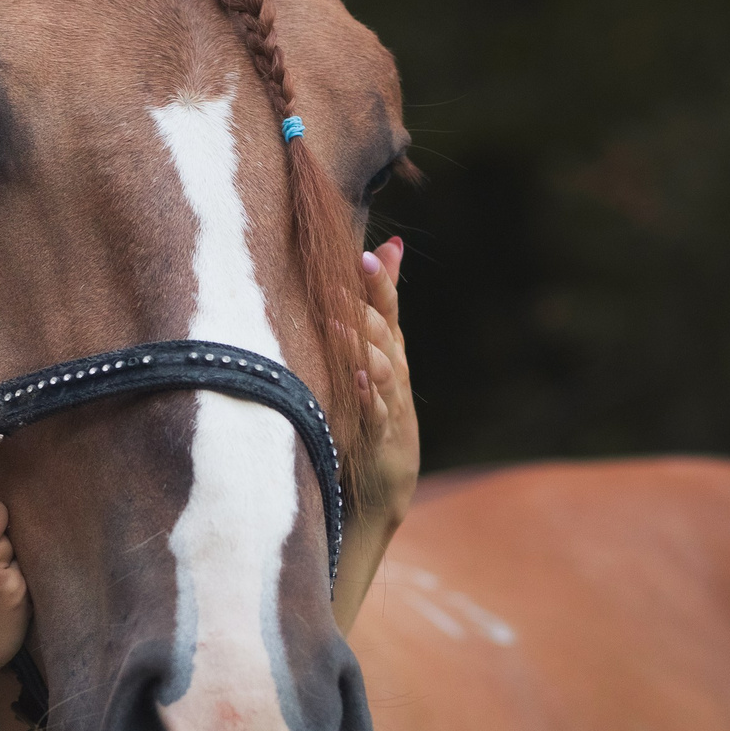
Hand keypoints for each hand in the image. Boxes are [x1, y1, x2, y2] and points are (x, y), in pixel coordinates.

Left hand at [352, 238, 417, 527]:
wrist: (383, 486)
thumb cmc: (376, 410)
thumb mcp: (382, 354)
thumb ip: (383, 303)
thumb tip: (390, 244)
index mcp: (392, 353)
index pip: (390, 311)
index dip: (379, 284)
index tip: (363, 256)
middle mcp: (395, 375)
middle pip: (385, 336)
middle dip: (364, 310)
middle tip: (334, 284)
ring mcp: (390, 407)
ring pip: (382, 372)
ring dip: (359, 348)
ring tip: (337, 327)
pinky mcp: (381, 441)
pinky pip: (374, 417)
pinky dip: (366, 399)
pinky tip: (354, 382)